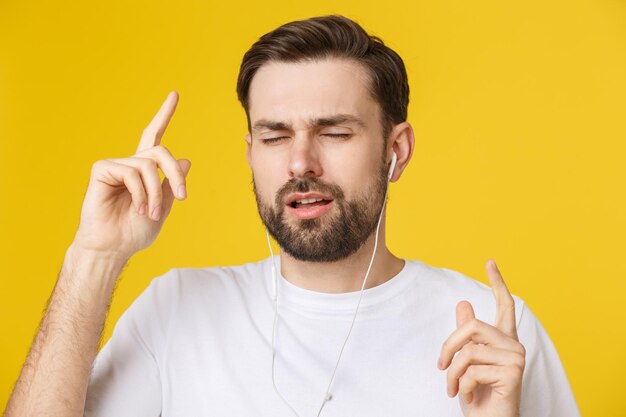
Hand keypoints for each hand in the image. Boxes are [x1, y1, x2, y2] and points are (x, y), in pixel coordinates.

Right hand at [72, 91, 191, 260]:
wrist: (113, 247)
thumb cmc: (134, 231)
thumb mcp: (162, 207)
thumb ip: (172, 184)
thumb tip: (185, 159)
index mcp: (145, 170)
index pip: (155, 136)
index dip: (164, 115)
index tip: (174, 94)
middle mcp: (130, 163)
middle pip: (161, 151)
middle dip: (175, 175)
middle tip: (181, 197)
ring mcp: (115, 165)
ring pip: (149, 165)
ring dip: (154, 193)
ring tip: (149, 213)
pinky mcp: (102, 169)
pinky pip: (132, 171)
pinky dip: (140, 192)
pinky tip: (136, 207)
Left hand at [438, 260, 525, 416]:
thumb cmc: (479, 395)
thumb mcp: (466, 362)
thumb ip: (467, 335)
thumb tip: (463, 304)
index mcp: (504, 340)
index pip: (504, 306)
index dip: (498, 283)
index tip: (490, 261)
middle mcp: (514, 346)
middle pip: (472, 327)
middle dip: (448, 347)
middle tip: (440, 367)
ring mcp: (516, 359)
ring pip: (468, 351)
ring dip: (452, 373)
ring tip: (454, 388)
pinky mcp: (513, 373)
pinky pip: (472, 370)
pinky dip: (462, 385)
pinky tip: (468, 395)